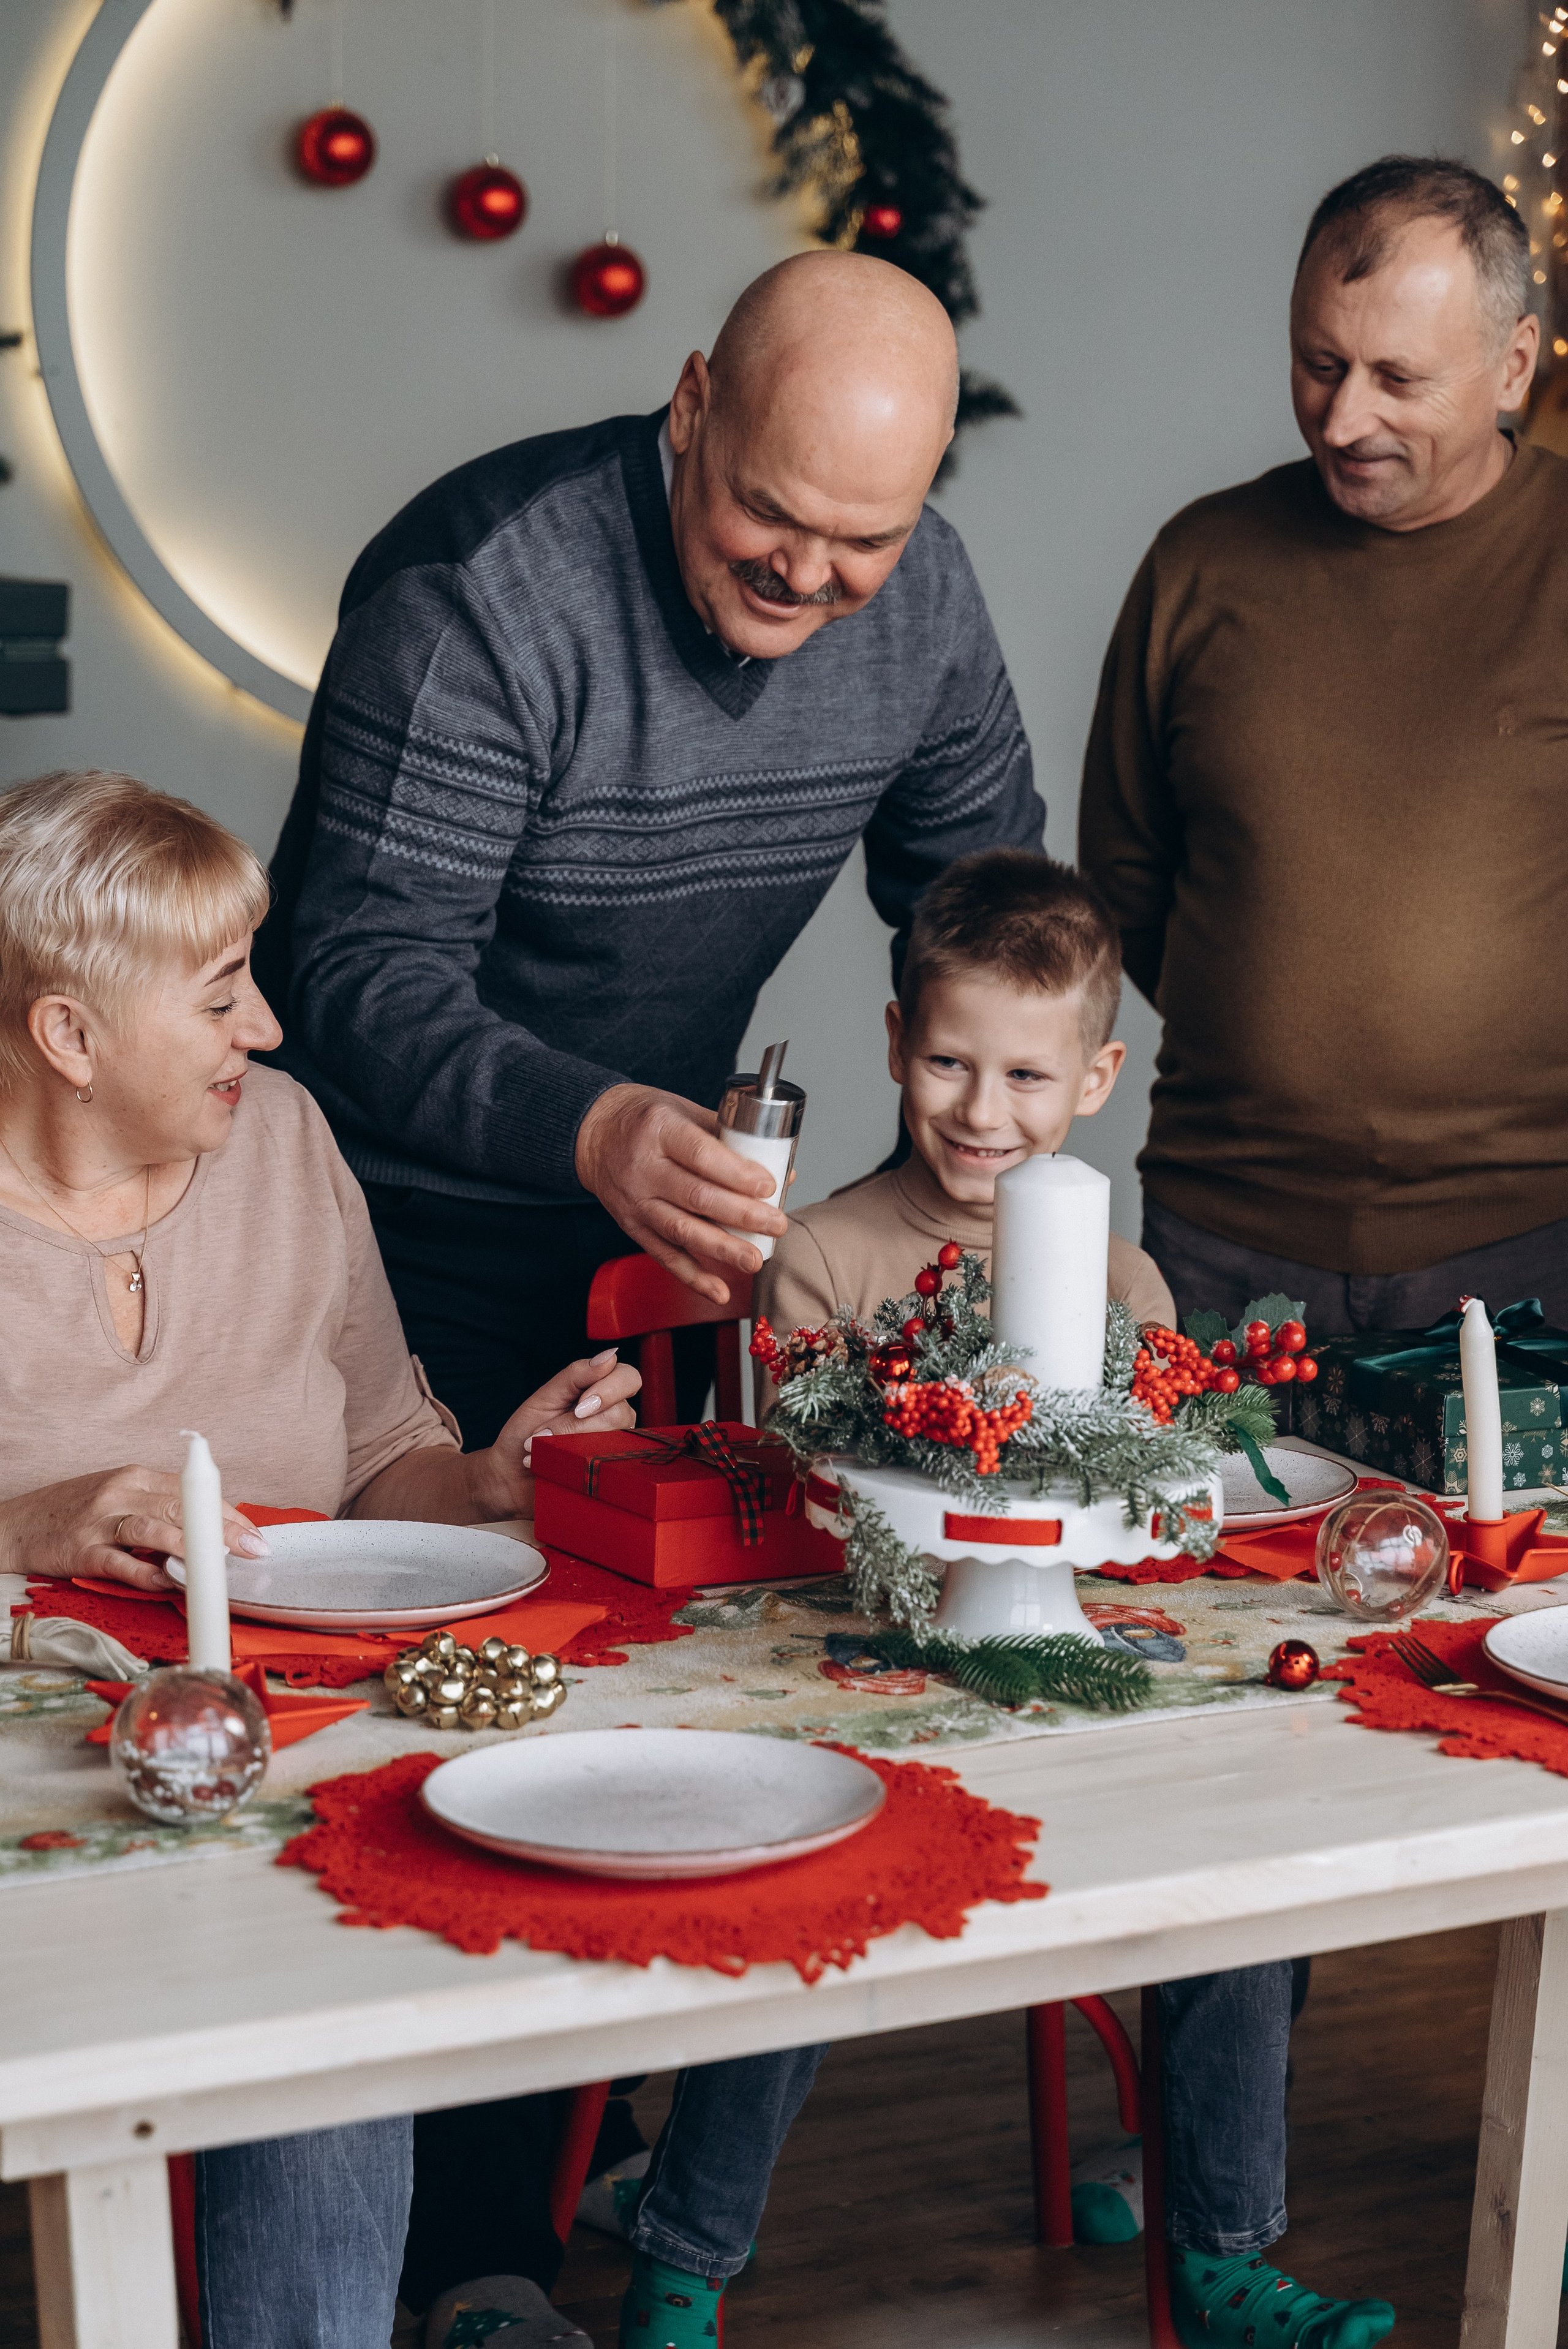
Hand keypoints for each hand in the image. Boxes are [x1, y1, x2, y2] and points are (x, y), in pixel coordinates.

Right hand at [0, 1467, 267, 1593]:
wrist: (16, 1526)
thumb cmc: (74, 1514)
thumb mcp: (118, 1497)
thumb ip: (159, 1508)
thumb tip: (209, 1530)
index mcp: (135, 1477)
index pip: (193, 1492)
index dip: (228, 1513)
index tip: (255, 1534)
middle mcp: (120, 1492)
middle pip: (182, 1507)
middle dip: (224, 1530)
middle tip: (254, 1550)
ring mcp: (100, 1521)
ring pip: (155, 1530)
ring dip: (193, 1548)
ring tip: (221, 1565)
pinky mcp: (82, 1551)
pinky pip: (121, 1563)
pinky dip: (148, 1574)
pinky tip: (170, 1583)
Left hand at [465, 1349, 642, 1521]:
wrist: (508, 1473)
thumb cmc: (525, 1431)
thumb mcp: (546, 1396)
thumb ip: (577, 1375)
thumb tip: (610, 1355)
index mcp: (603, 1392)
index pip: (629, 1379)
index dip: (609, 1391)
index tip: (579, 1407)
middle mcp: (616, 1418)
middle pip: (620, 1414)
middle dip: (576, 1426)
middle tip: (544, 1433)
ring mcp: (616, 1449)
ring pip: (614, 1443)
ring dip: (569, 1447)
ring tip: (543, 1450)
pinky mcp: (608, 1477)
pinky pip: (607, 1472)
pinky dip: (573, 1469)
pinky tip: (553, 1468)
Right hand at [575, 1083, 786, 1304]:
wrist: (592, 1134)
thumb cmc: (645, 1119)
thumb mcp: (683, 1110)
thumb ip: (730, 1138)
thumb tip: (784, 1172)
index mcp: (659, 1129)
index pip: (701, 1154)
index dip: (737, 1174)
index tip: (769, 1186)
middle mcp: (643, 1167)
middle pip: (697, 1196)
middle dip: (743, 1215)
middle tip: (777, 1224)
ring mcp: (636, 1201)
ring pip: (681, 1230)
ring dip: (722, 1249)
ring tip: (754, 1260)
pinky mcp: (632, 1226)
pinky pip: (664, 1255)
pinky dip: (692, 1277)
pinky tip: (719, 1291)